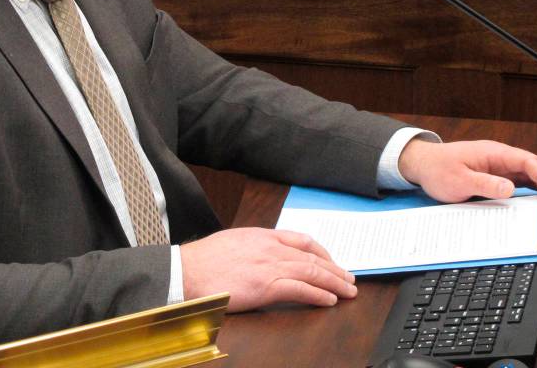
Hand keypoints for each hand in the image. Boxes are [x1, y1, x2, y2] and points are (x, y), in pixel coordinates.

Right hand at [180, 227, 356, 310]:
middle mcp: (270, 248)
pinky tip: (329, 300)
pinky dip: (318, 295)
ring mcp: (269, 266)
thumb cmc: (203, 261)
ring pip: (312, 272)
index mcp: (262, 236)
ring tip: (348, 291)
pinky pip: (301, 290)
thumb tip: (262, 258)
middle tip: (349, 278)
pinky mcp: (266, 286)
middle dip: (334, 268)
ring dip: (334, 282)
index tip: (331, 260)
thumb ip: (253, 248)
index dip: (321, 251)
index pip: (301, 240)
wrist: (187, 271)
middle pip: (312, 257)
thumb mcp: (233, 243)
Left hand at [398, 139, 536, 214]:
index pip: (526, 160)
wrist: (423, 165)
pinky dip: (532, 191)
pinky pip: (519, 182)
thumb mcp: (459, 180)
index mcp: (492, 153)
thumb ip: (484, 183)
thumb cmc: (438, 169)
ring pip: (529, 175)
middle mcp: (499, 158)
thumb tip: (510, 188)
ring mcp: (498, 166)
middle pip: (533, 167)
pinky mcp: (495, 175)